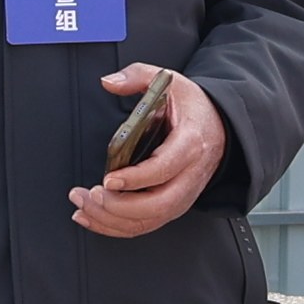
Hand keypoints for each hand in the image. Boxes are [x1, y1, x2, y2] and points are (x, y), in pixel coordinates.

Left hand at [70, 63, 226, 239]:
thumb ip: (138, 76)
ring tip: (82, 206)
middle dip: (119, 207)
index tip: (109, 179)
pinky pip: (145, 225)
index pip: (164, 168)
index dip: (136, 178)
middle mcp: (190, 175)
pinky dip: (116, 227)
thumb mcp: (170, 82)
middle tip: (90, 195)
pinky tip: (92, 217)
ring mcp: (182, 195)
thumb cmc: (194, 108)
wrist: (221, 127)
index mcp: (191, 143)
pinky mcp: (172, 206)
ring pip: (148, 221)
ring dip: (111, 220)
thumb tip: (109, 82)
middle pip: (157, 205)